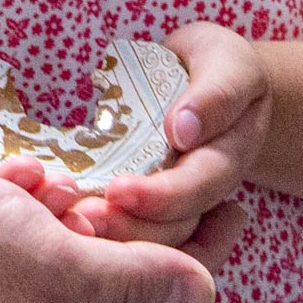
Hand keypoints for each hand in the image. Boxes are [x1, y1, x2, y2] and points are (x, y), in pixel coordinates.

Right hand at [0, 161, 227, 302]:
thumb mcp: (44, 265)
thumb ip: (127, 284)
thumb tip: (205, 297)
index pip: (156, 298)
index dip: (201, 250)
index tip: (239, 206)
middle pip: (111, 280)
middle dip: (136, 225)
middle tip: (159, 175)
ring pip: (58, 259)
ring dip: (75, 210)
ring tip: (73, 168)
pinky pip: (10, 249)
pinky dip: (24, 210)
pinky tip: (15, 176)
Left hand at [69, 22, 270, 247]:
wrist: (216, 80)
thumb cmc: (220, 64)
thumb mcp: (227, 63)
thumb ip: (215, 94)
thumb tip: (182, 129)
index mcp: (228, 155)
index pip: (199, 185)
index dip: (161, 196)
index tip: (119, 191)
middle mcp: (208, 190)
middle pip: (176, 226)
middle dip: (130, 226)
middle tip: (82, 217)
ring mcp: (185, 201)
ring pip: (158, 239)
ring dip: (117, 235)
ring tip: (74, 222)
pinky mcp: (158, 203)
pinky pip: (138, 227)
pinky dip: (109, 232)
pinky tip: (75, 224)